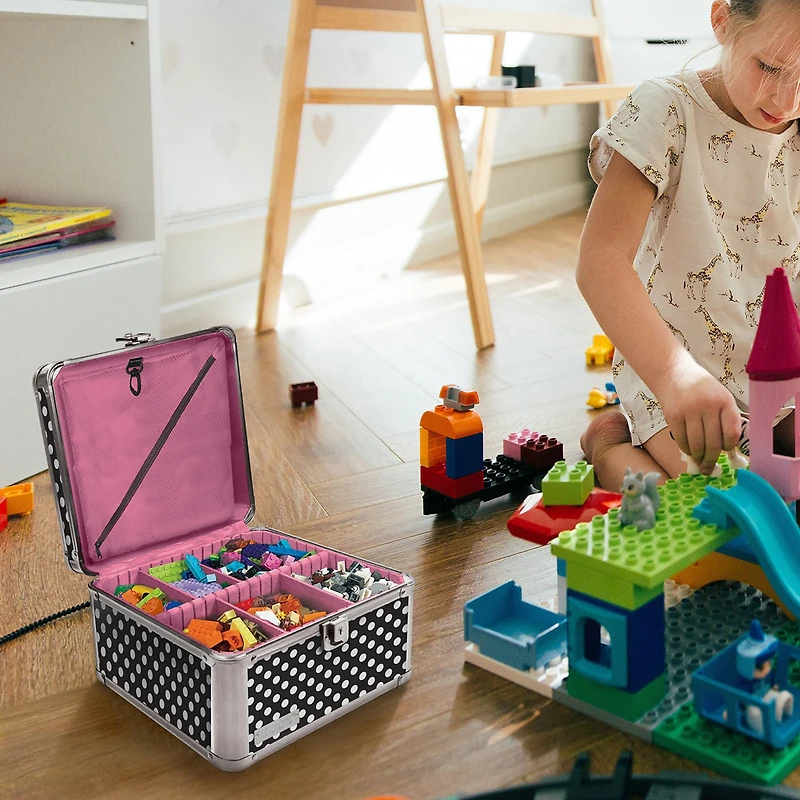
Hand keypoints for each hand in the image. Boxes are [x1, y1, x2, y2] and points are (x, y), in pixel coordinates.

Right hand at [654, 355, 741, 475]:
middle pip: (713, 442)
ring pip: (697, 445)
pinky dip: (686, 450)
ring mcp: (689, 410)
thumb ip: (726, 420)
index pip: (732, 432)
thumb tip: (728, 451)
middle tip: (709, 468)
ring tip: (699, 463)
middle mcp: (708, 405)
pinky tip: (689, 451)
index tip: (726, 453)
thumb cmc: (702, 390)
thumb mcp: (720, 398)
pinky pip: (682, 441)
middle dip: (711, 460)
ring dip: (698, 458)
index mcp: (725, 401)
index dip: (730, 447)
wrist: (675, 374)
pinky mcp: (673, 416)